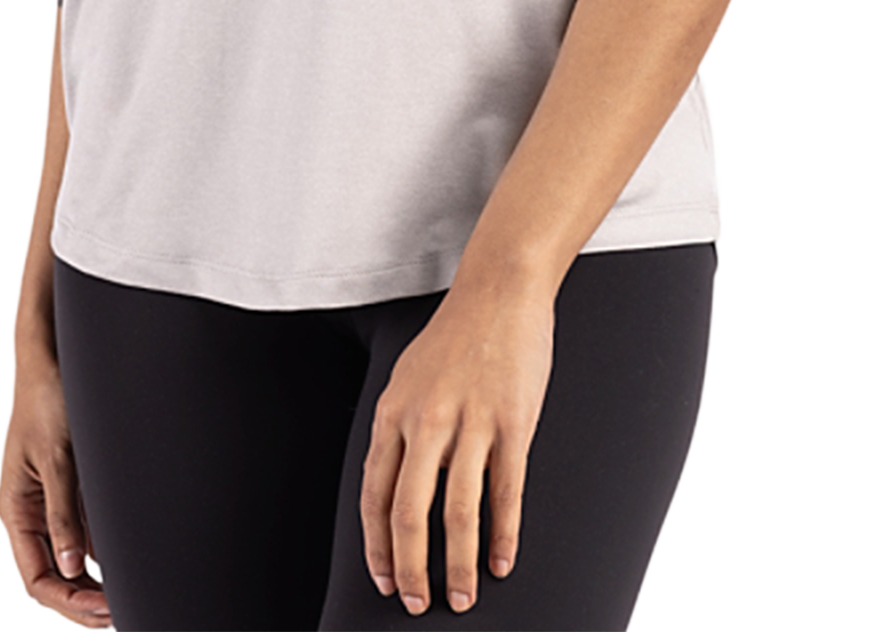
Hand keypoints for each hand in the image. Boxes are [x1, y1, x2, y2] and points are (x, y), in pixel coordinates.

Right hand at [0, 354, 115, 625]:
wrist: (54, 355)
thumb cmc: (47, 398)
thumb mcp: (56, 457)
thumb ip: (63, 512)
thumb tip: (71, 565)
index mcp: (16, 510)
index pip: (37, 578)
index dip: (68, 602)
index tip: (104, 610)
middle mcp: (32, 512)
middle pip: (55, 576)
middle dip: (84, 600)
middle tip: (122, 613)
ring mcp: (53, 501)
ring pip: (72, 557)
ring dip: (96, 579)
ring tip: (129, 595)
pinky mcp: (72, 485)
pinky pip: (86, 529)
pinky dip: (104, 549)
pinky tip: (128, 558)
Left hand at [360, 278, 554, 614]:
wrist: (499, 288)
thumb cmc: (454, 336)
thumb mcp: (407, 378)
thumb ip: (399, 431)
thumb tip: (392, 490)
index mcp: (393, 412)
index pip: (374, 495)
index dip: (377, 546)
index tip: (385, 581)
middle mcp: (427, 421)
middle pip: (410, 513)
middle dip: (412, 569)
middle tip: (418, 603)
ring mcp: (472, 422)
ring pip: (459, 513)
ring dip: (458, 566)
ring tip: (461, 597)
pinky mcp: (514, 423)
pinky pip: (507, 492)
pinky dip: (503, 536)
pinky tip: (502, 562)